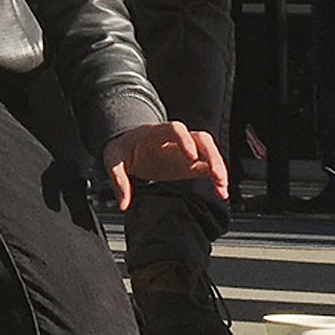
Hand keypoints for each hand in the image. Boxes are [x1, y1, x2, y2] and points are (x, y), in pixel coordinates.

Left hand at [103, 119, 227, 210]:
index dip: (185, 141)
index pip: (175, 129)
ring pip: (209, 151)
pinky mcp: (190, 163)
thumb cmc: (121, 149)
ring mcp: (185, 150)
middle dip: (211, 155)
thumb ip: (118, 180)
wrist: (127, 146)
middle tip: (215, 175)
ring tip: (222, 187)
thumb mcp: (112, 160)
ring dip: (218, 166)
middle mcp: (175, 139)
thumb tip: (123, 205)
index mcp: (156, 132)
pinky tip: (221, 192)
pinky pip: (208, 166)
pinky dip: (217, 178)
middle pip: (200, 138)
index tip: (191, 157)